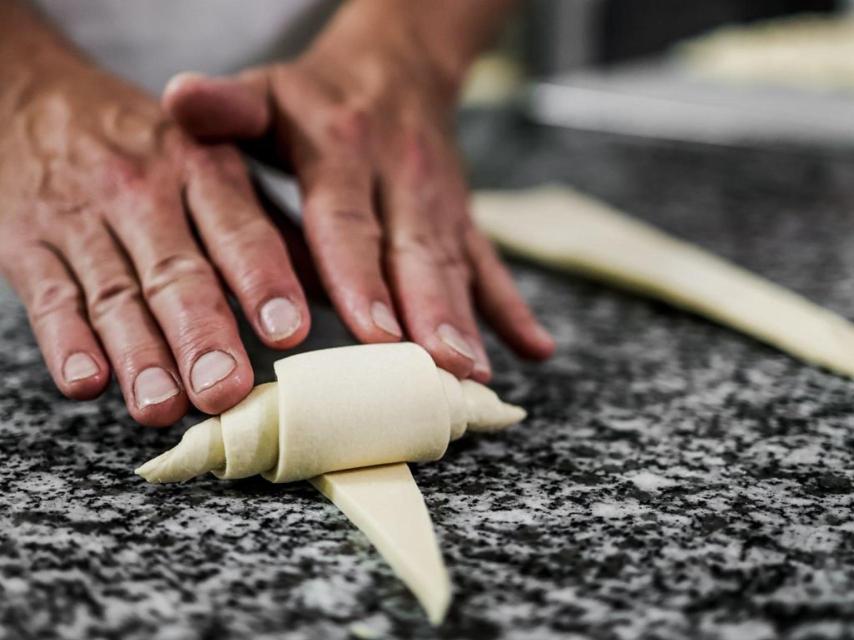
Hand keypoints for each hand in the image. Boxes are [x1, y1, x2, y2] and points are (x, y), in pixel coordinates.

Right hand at [0, 61, 310, 424]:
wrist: (32, 99)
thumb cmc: (148, 149)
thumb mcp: (211, 160)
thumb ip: (267, 227)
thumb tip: (335, 292)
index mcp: (202, 170)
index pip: (238, 228)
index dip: (263, 280)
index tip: (289, 331)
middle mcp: (144, 193)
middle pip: (176, 272)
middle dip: (202, 334)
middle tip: (225, 390)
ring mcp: (82, 219)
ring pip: (115, 295)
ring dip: (140, 354)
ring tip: (164, 406)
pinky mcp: (28, 245)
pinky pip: (50, 298)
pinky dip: (66, 342)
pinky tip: (87, 382)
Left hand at [163, 4, 554, 381]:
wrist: (396, 67)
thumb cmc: (314, 96)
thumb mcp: (265, 92)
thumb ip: (226, 106)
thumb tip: (178, 100)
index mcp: (342, 147)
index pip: (348, 218)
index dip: (361, 277)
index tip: (374, 331)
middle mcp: (400, 176)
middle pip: (415, 252)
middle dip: (428, 313)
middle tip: (438, 368)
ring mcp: (440, 202)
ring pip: (456, 266)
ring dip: (468, 322)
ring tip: (474, 376)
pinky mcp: (463, 220)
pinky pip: (491, 265)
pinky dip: (512, 309)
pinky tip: (535, 350)